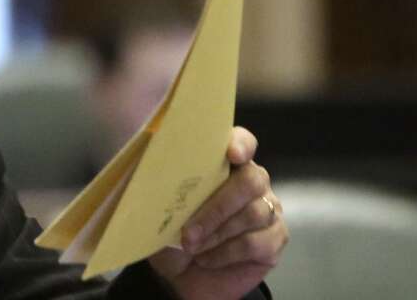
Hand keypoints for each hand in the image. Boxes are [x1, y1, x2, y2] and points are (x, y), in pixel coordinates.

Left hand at [148, 126, 287, 299]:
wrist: (182, 275)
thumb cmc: (171, 234)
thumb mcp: (157, 209)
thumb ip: (157, 186)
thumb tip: (141, 171)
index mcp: (224, 165)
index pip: (243, 141)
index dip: (241, 144)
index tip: (232, 154)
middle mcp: (252, 182)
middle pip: (251, 180)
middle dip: (217, 206)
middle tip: (189, 230)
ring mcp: (268, 210)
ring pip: (253, 213)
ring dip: (217, 233)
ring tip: (191, 246)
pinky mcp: (275, 239)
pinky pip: (257, 243)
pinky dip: (226, 252)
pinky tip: (206, 258)